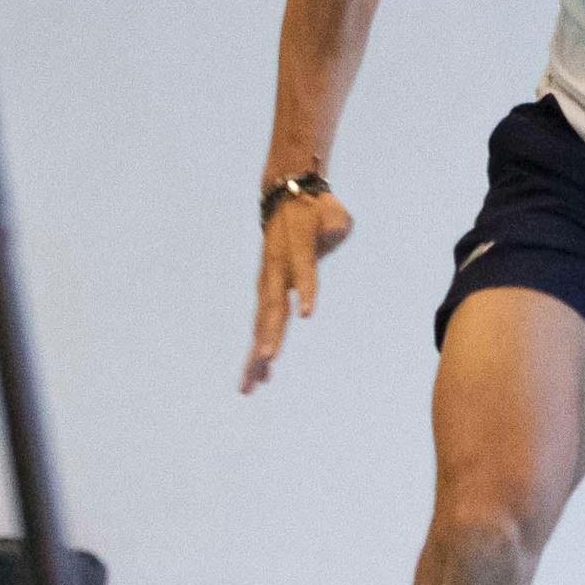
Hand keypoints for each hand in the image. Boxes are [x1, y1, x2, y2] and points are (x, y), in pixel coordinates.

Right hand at [241, 190, 352, 391]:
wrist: (284, 199)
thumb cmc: (315, 210)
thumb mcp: (332, 211)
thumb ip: (333, 223)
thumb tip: (335, 228)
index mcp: (296, 249)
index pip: (303, 270)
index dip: (305, 290)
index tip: (306, 314)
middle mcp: (276, 270)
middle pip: (273, 306)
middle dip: (269, 334)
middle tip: (266, 360)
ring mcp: (267, 283)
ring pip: (261, 323)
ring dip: (256, 354)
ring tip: (249, 385)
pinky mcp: (266, 293)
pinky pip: (262, 326)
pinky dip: (259, 351)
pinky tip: (259, 379)